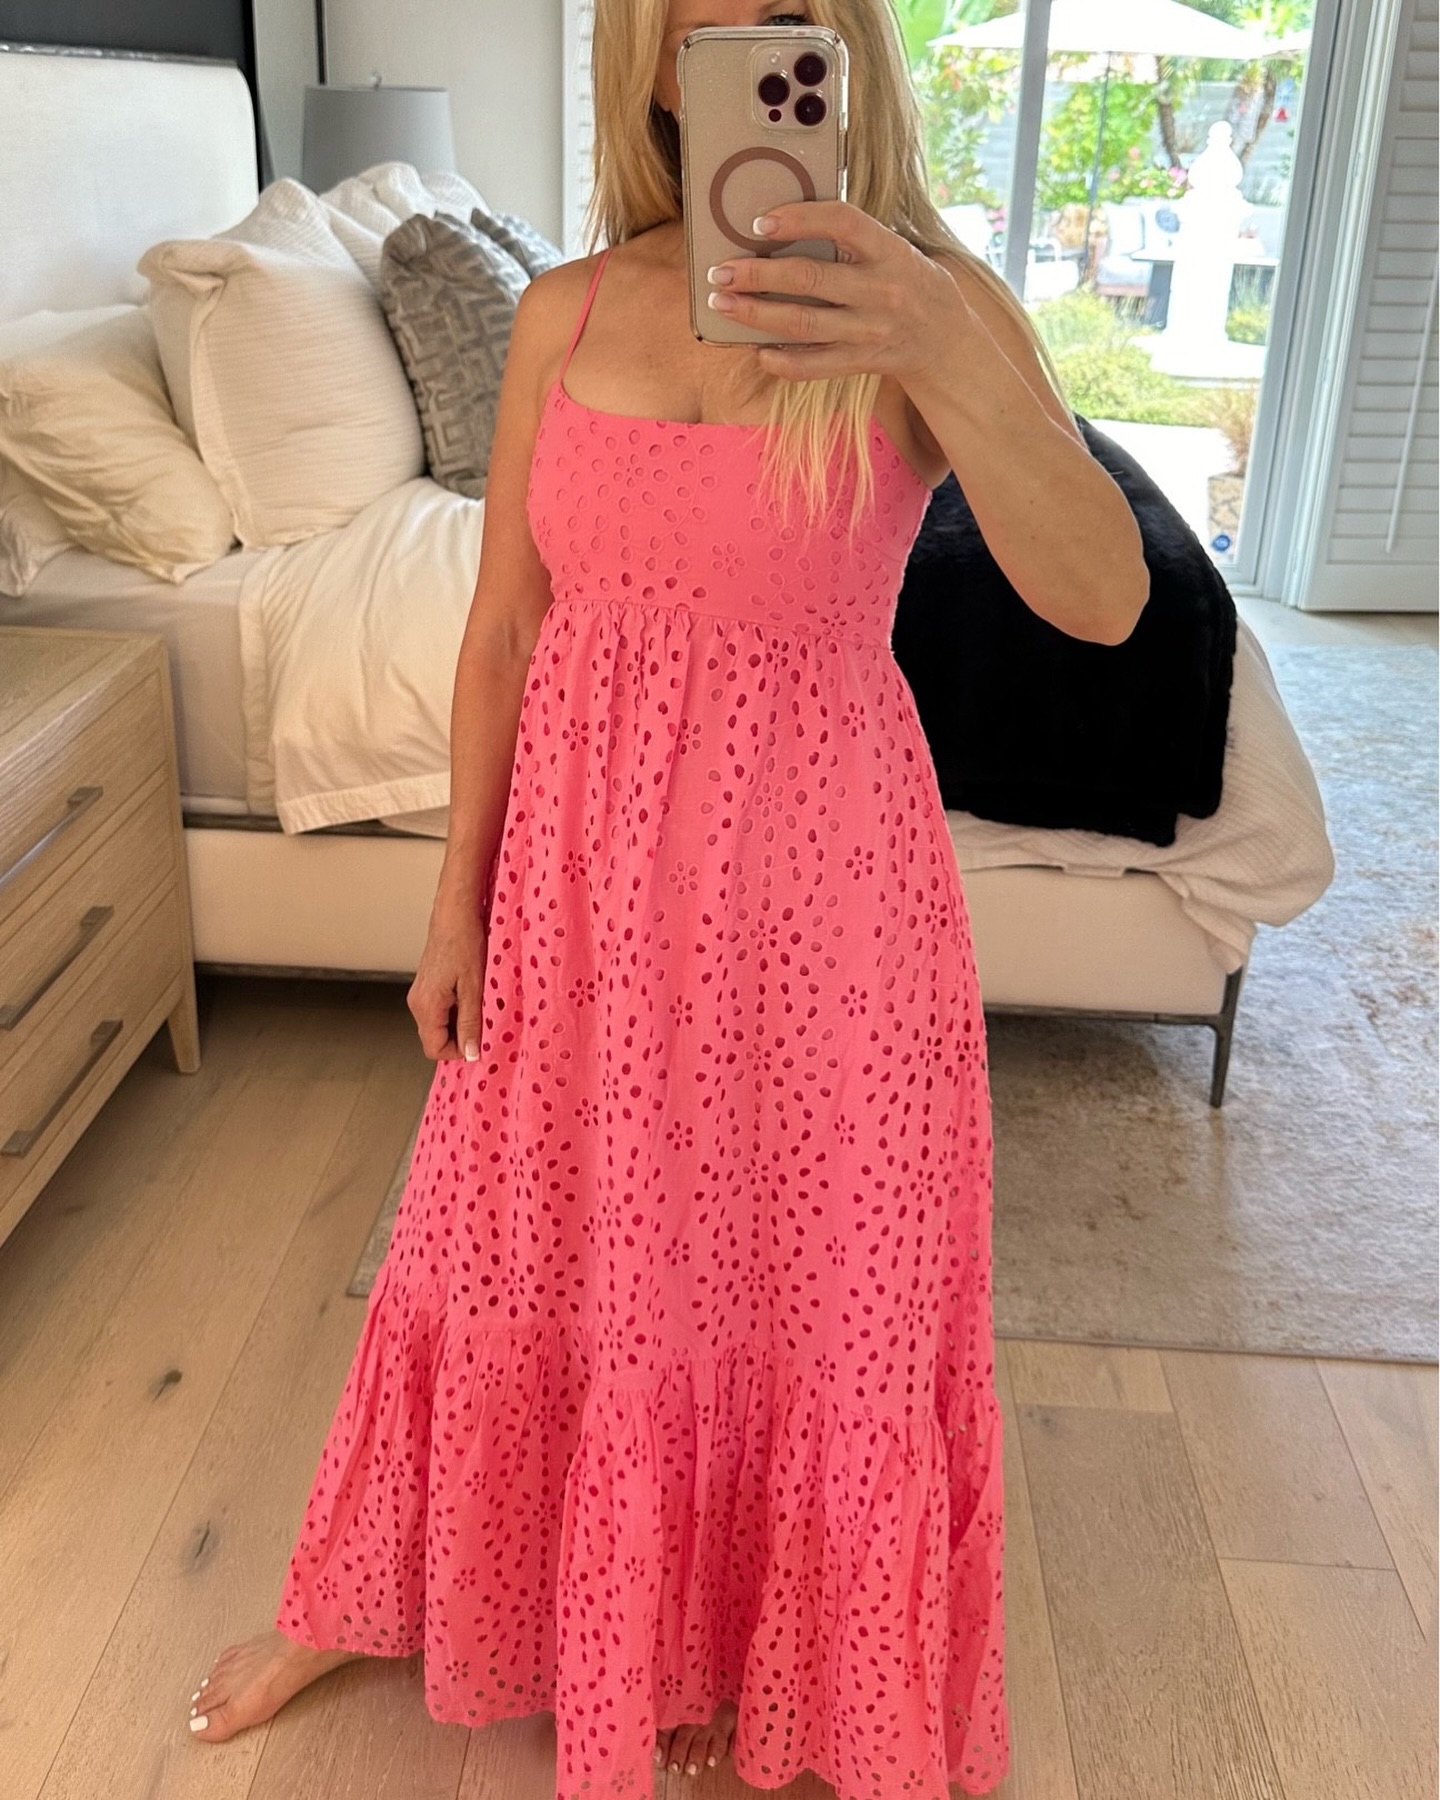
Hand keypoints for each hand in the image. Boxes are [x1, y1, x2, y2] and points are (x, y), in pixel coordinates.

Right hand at [407, 897, 488, 1061]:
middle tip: (482, 1020)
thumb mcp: (474, 988)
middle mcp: (417, 1003)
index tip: (479, 1039)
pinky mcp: (426, 986)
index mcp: (426, 1007)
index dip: (458, 1051)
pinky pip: (438, 1010)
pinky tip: (470, 993)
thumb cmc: (465, 944)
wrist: (454, 914)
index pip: (434, 1049)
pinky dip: (454, 1010)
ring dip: (458, 1022)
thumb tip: (471, 1054)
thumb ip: (470, 1023)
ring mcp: (419, 994)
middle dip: (459, 1037)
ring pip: (437, 1025)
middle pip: (434, 1039)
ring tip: (478, 1003)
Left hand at [703, 198, 967, 386]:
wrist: (945, 337)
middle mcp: (881, 291)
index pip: (843, 222)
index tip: (760, 222)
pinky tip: (756, 350)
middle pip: (810, 279)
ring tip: (722, 304)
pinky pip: (813, 366)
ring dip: (756, 315)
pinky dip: (781, 360)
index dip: (799, 218)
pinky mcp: (860, 362)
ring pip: (802, 324)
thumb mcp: (892, 247)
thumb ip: (850, 236)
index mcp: (889, 250)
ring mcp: (870, 331)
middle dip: (758, 275)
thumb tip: (784, 223)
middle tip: (720, 271)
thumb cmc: (907, 279)